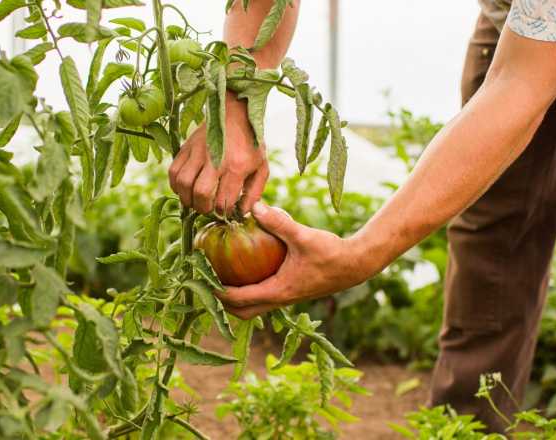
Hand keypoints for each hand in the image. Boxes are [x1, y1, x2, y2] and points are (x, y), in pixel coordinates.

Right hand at [169, 93, 267, 214]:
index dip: (222, 212)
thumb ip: (254, 193)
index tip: (224, 211)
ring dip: (187, 198)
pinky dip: (176, 185)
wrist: (235, 112)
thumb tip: (242, 212)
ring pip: (182, 183)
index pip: (224, 200)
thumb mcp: (262, 167)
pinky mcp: (186, 147)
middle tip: (207, 208)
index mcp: (236, 166)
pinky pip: (173, 171)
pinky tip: (185, 188)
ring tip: (195, 200)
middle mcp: (215, 159)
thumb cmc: (251, 143)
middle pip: (200, 193)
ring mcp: (198, 152)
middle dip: (203, 208)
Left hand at [216, 203, 377, 319]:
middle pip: (242, 312)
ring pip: (253, 306)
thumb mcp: (303, 235)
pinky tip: (246, 265)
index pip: (238, 299)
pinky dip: (250, 287)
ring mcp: (286, 297)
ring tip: (220, 276)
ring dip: (235, 298)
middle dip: (221, 302)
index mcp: (278, 291)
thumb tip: (253, 206)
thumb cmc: (331, 253)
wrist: (356, 264)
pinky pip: (264, 295)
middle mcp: (279, 299)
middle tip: (205, 281)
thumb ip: (279, 222)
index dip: (216, 291)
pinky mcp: (291, 290)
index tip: (199, 278)